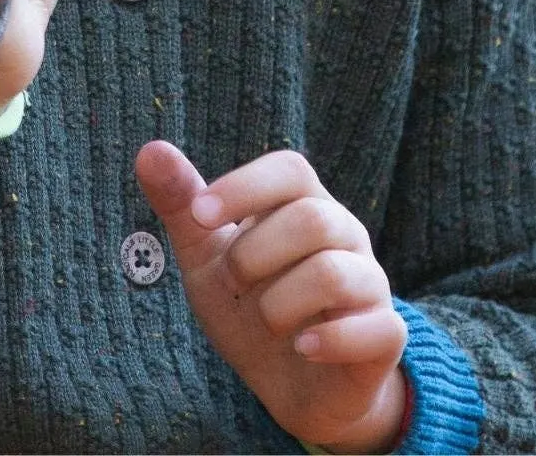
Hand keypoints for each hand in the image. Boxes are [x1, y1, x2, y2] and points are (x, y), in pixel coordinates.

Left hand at [135, 142, 407, 453]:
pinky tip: (302, 348)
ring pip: (335, 273)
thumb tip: (149, 150)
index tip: (199, 215)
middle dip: (254, 255)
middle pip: (312, 219)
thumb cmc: (250, 306)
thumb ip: (182, 207)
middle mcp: (345, 234)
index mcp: (304, 203)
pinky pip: (375, 328)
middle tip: (233, 283)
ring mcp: (371, 283)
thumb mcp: (207, 259)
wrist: (293, 386)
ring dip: (281, 303)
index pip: (290, 169)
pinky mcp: (386, 335)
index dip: (244, 187)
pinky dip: (329, 340)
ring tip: (267, 321)